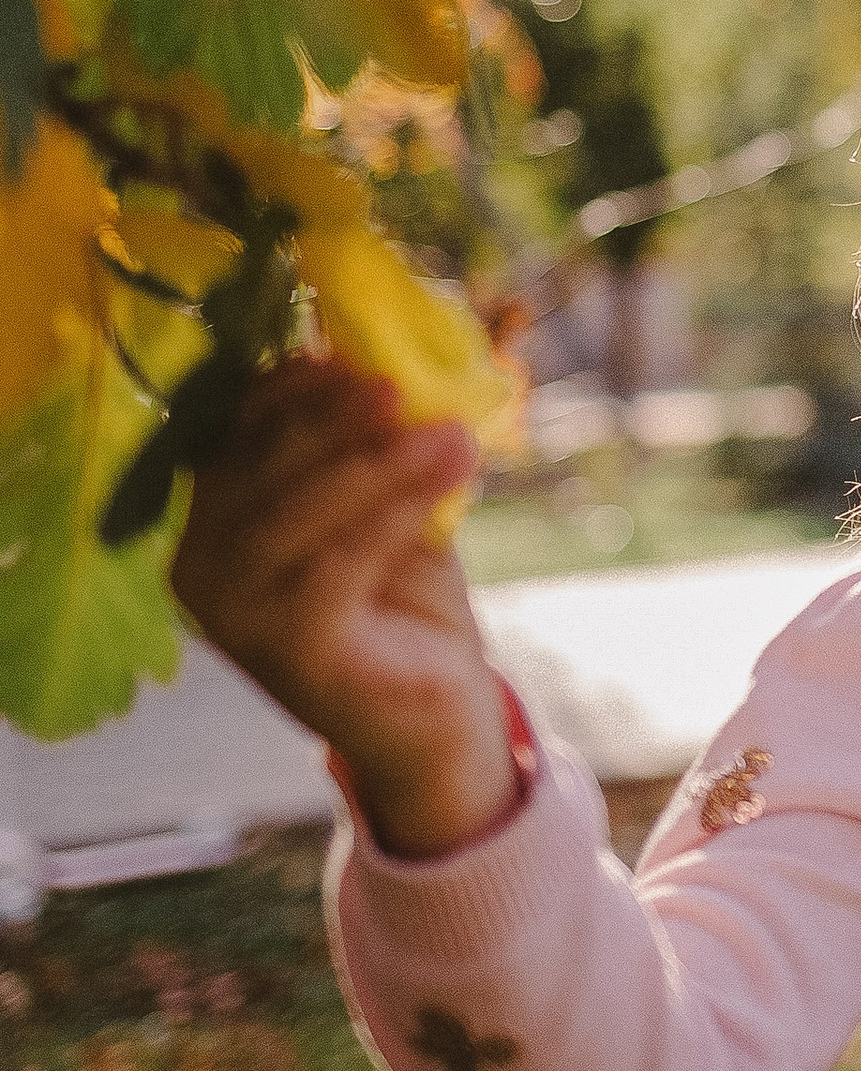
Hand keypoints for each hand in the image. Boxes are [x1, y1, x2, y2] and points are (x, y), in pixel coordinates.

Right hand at [171, 358, 519, 859]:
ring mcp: (235, 619)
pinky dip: (396, 510)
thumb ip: (363, 443)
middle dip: (327, 418)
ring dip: (374, 461)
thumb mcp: (382, 506)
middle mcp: (200, 573)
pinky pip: (337, 564)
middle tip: (394, 382)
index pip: (228, 439)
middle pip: (252, 471)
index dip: (284, 391)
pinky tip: (451, 471)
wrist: (438, 717)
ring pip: (291, 515)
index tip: (348, 355)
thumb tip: (374, 354)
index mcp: (209, 527)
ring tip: (446, 429)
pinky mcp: (287, 652)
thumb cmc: (404, 603)